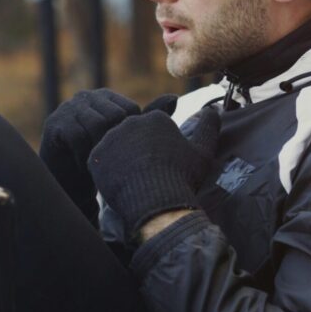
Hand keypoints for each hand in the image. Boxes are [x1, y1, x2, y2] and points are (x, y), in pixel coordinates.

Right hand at [40, 90, 176, 223]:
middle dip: (113, 142)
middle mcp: (86, 97)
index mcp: (106, 96)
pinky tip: (83, 165)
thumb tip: (175, 97)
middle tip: (108, 160)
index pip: (129, 110)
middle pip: (114, 116)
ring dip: (98, 149)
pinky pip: (78, 136)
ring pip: (96, 125)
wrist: (67, 179)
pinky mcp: (55, 123)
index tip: (121, 152)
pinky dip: (83, 155)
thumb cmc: (100, 157)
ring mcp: (68, 108)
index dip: (129, 135)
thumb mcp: (125, 137)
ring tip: (97, 162)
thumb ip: (147, 118)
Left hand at [90, 106, 220, 240]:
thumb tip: (214, 110)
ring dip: (123, 159)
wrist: (156, 201)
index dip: (161, 148)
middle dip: (140, 151)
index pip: (155, 129)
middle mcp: (130, 122)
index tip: (165, 164)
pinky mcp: (96, 155)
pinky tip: (121, 183)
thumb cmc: (182, 177)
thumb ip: (208, 127)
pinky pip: (101, 160)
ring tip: (135, 179)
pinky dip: (109, 171)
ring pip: (116, 147)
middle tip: (149, 173)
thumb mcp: (203, 152)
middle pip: (134, 135)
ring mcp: (111, 138)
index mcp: (155, 118)